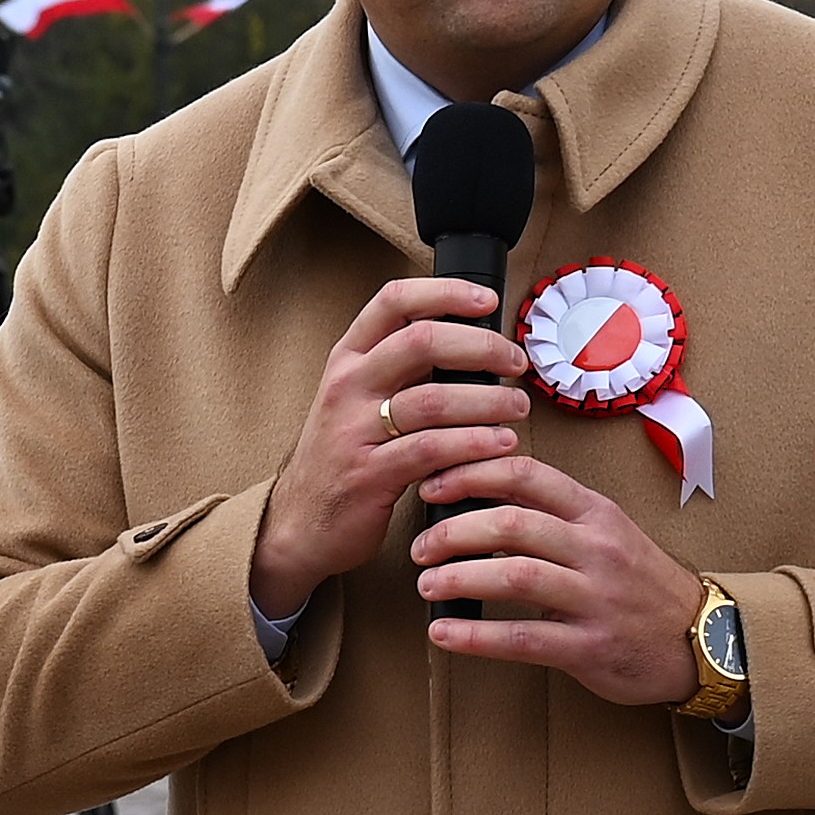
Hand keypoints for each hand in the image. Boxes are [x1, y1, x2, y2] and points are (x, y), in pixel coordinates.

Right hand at [254, 276, 531, 621]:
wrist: (299, 522)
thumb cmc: (344, 456)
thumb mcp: (359, 399)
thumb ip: (403, 370)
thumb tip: (470, 344)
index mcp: (348, 359)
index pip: (394, 301)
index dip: (446, 292)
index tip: (488, 302)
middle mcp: (348, 386)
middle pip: (421, 340)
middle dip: (481, 346)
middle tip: (515, 362)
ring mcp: (354, 430)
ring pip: (433, 399)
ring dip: (487, 400)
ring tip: (516, 407)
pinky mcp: (369, 475)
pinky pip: (431, 451)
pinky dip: (473, 445)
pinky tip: (499, 445)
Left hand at [410, 441, 702, 705]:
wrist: (700, 638)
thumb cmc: (638, 581)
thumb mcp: (605, 531)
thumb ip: (552, 513)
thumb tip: (480, 495)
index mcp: (595, 512)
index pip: (526, 475)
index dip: (470, 475)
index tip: (431, 485)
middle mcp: (596, 548)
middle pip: (512, 524)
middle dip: (453, 532)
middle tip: (420, 547)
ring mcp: (595, 598)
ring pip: (515, 576)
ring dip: (458, 577)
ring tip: (426, 585)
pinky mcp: (590, 646)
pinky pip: (522, 638)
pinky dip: (474, 636)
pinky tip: (443, 633)